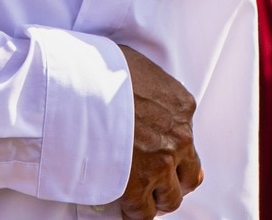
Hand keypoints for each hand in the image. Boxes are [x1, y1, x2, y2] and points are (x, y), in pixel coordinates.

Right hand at [117, 45, 200, 219]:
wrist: (82, 88)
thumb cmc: (101, 70)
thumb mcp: (138, 66)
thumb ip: (148, 86)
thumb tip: (137, 89)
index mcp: (182, 106)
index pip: (188, 139)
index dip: (172, 152)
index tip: (159, 155)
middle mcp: (179, 137)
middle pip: (189, 174)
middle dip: (173, 180)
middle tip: (155, 182)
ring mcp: (161, 164)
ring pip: (171, 198)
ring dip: (156, 199)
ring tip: (139, 198)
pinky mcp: (138, 187)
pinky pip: (143, 213)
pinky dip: (135, 214)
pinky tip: (124, 209)